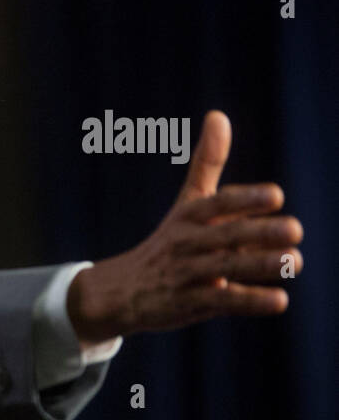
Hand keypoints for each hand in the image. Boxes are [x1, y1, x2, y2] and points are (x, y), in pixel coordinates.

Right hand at [67, 110, 302, 341]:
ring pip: (226, 269)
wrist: (124, 291)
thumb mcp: (186, 203)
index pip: (217, 204)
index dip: (245, 200)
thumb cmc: (169, 242)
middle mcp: (187, 244)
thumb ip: (207, 163)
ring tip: (295, 261)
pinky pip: (223, 302)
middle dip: (259, 233)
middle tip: (295, 229)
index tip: (276, 196)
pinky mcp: (190, 304)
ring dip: (260, 265)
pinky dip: (251, 301)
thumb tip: (218, 115)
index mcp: (189, 216)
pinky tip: (279, 301)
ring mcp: (187, 275)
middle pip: (226, 237)